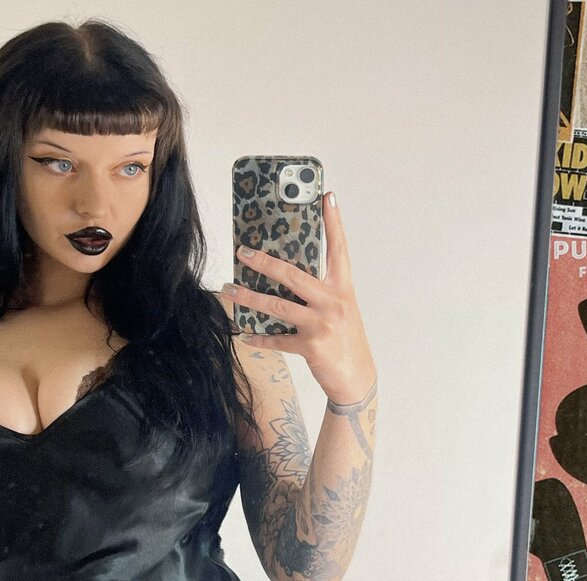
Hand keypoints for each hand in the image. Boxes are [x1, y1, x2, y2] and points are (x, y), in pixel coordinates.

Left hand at [222, 191, 376, 404]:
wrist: (357, 379)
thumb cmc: (346, 340)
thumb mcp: (341, 309)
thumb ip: (320, 292)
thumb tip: (284, 275)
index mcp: (343, 288)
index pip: (338, 248)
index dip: (333, 222)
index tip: (326, 196)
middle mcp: (333, 302)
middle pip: (293, 275)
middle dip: (264, 262)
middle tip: (243, 252)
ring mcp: (322, 325)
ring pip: (278, 305)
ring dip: (249, 298)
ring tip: (229, 290)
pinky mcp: (311, 347)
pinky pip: (278, 339)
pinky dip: (259, 337)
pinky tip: (245, 334)